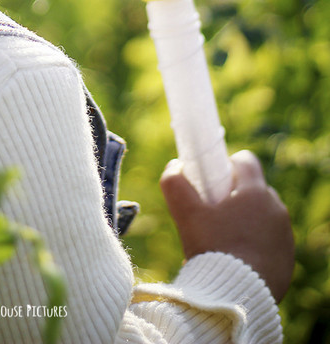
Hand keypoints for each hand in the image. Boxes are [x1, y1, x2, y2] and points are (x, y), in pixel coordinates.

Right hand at [160, 150, 294, 301]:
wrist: (238, 298)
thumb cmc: (213, 250)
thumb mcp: (186, 214)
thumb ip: (174, 184)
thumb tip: (173, 166)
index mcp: (256, 192)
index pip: (245, 161)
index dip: (226, 165)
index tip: (212, 182)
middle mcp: (276, 209)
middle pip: (254, 189)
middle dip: (234, 197)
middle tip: (212, 215)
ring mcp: (285, 236)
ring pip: (262, 216)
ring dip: (245, 222)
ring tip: (221, 241)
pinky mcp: (287, 259)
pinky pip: (269, 242)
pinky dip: (254, 244)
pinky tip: (235, 260)